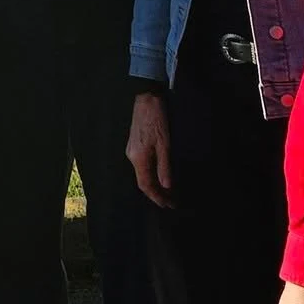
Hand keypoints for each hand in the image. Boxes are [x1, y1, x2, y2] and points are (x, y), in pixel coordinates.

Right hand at [126, 90, 172, 207]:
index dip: (157, 197)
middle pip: (143, 182)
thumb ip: (164, 166)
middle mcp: (132, 157)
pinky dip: (151, 174)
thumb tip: (167, 186)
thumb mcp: (165, 144)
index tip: (169, 205)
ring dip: (154, 185)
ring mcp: (131, 150)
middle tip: (171, 201)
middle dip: (156, 193)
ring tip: (168, 192)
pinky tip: (159, 175)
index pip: (146, 185)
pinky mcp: (134, 145)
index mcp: (139, 158)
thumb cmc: (157, 120)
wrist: (146, 99)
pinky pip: (142, 166)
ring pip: (142, 174)